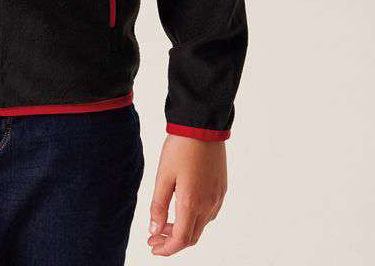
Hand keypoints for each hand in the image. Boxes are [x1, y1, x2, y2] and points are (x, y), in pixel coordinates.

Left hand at [147, 136, 226, 254]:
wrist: (203, 125)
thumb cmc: (181, 147)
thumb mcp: (163, 175)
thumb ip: (158, 205)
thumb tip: (154, 229)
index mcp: (191, 203)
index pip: (180, 240)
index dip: (166, 248)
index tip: (152, 246)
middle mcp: (208, 205)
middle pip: (191, 237)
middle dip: (172, 241)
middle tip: (154, 236)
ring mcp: (217, 197)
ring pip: (201, 226)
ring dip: (183, 230)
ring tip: (164, 222)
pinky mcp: (221, 189)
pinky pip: (209, 213)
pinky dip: (194, 219)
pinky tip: (182, 209)